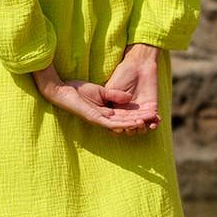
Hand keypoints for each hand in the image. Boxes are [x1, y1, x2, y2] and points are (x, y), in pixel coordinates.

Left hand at [31, 44, 161, 134]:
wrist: (61, 90)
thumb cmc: (77, 90)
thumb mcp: (100, 91)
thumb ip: (114, 95)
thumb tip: (129, 97)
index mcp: (105, 112)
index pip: (125, 115)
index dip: (139, 115)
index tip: (152, 113)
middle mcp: (103, 119)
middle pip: (126, 122)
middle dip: (141, 122)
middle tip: (155, 120)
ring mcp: (99, 120)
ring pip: (121, 125)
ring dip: (135, 124)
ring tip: (148, 122)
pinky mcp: (94, 118)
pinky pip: (112, 123)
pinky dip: (124, 123)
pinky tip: (134, 122)